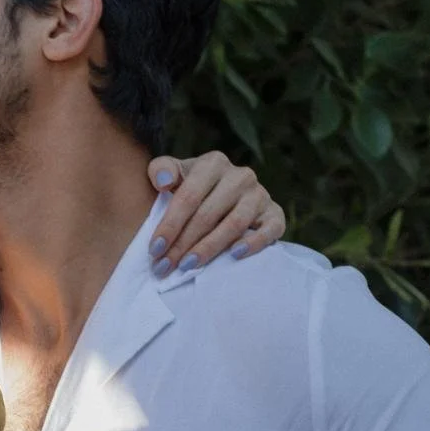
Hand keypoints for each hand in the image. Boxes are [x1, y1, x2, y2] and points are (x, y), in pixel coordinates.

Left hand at [146, 151, 284, 275]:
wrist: (229, 198)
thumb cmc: (194, 189)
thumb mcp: (176, 176)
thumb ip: (162, 170)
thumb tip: (163, 182)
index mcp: (213, 163)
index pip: (188, 197)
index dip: (170, 225)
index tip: (154, 250)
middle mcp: (240, 175)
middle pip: (208, 214)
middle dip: (183, 244)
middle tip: (165, 266)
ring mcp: (260, 195)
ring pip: (234, 224)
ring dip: (209, 248)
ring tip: (188, 266)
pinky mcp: (275, 214)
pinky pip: (270, 230)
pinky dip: (254, 243)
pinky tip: (235, 256)